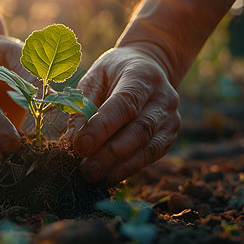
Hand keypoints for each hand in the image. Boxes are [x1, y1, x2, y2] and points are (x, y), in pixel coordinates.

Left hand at [64, 46, 180, 185]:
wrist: (149, 66)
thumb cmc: (115, 72)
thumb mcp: (95, 77)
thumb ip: (83, 104)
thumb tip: (72, 138)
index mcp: (141, 76)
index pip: (124, 105)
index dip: (101, 128)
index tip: (79, 146)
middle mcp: (163, 97)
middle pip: (138, 130)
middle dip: (110, 154)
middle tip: (86, 169)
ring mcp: (171, 118)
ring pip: (148, 148)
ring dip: (120, 167)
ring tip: (95, 177)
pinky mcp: (170, 134)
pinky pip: (151, 156)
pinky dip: (129, 168)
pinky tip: (110, 176)